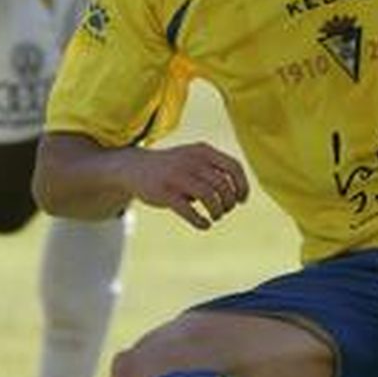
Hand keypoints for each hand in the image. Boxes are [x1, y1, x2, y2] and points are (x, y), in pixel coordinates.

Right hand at [124, 141, 249, 231]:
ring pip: (209, 197)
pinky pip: (189, 211)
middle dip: (229, 203)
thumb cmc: (174, 167)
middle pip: (223, 185)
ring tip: (215, 217)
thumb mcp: (195, 159)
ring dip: (217, 212)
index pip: (234, 167)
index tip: (241, 200)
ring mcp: (177, 176)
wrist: (135, 167)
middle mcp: (191, 161)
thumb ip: (216, 170)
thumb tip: (240, 193)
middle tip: (224, 210)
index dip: (243, 186)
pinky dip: (201, 221)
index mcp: (203, 151)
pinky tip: (205, 225)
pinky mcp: (164, 193)